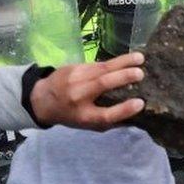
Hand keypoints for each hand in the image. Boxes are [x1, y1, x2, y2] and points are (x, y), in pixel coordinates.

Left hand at [30, 53, 145, 129]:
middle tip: (141, 73)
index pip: (106, 115)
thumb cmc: (71, 115)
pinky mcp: (74, 67)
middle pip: (103, 85)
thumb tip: (135, 117)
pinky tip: (126, 59)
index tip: (140, 103)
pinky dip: (113, 62)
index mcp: (85, 116)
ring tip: (140, 58)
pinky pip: (97, 64)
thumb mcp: (88, 125)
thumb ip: (110, 121)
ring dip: (122, 62)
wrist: (42, 99)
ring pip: (101, 68)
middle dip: (123, 77)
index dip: (123, 109)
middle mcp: (79, 97)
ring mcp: (75, 79)